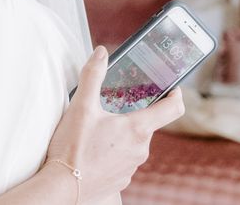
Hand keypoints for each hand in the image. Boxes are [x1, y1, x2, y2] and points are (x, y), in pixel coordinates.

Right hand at [46, 46, 184, 202]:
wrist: (63, 187)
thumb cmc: (73, 147)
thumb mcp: (80, 105)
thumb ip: (92, 76)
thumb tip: (102, 53)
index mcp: (137, 128)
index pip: (172, 109)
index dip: (175, 94)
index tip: (172, 87)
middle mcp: (140, 149)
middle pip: (146, 123)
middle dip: (133, 111)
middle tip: (113, 102)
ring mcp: (132, 167)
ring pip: (134, 141)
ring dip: (121, 131)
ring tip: (97, 126)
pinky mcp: (121, 179)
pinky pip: (123, 158)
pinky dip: (113, 149)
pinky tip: (93, 147)